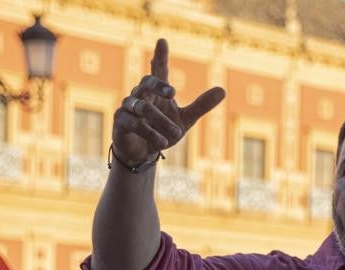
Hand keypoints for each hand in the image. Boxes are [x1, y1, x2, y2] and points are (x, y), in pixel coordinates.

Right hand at [112, 39, 225, 165]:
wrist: (143, 154)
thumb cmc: (162, 131)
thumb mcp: (185, 119)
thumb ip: (201, 105)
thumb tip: (223, 90)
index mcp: (157, 91)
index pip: (158, 70)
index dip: (160, 56)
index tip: (162, 41)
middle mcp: (141, 95)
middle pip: (146, 82)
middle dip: (158, 86)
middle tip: (173, 93)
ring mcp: (128, 107)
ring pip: (143, 108)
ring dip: (161, 121)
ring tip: (176, 133)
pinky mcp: (121, 122)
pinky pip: (134, 124)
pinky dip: (150, 133)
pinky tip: (162, 143)